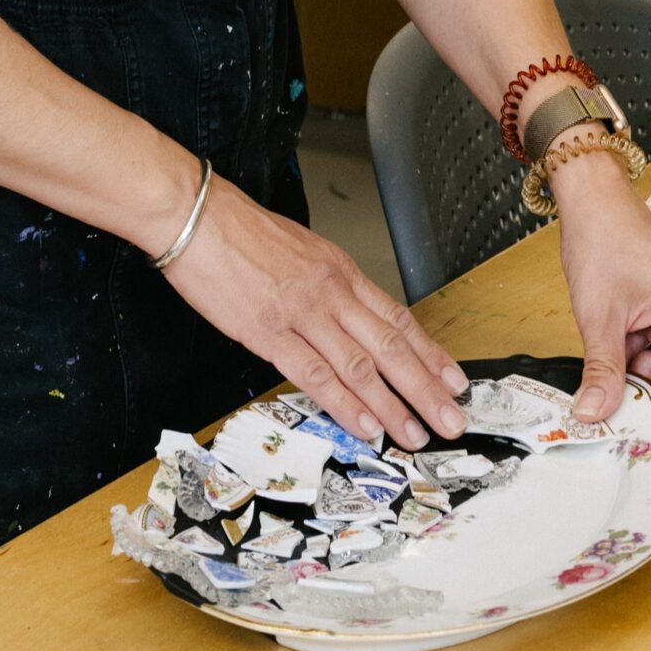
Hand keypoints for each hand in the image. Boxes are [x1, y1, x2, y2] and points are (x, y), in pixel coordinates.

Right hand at [160, 173, 470, 449]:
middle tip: (452, 418)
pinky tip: (364, 425)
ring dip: (392, 406)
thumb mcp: (300, 249)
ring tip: (415, 434)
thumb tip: (347, 315)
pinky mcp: (268, 332)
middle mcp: (330, 292)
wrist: (197, 216)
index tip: (453, 379)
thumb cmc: (240, 230)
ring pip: (360, 366)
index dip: (429, 353)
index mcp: (340, 270)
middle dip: (426, 388)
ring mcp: (302, 313)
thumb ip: (327, 284)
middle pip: (390, 346)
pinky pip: (315, 374)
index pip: (397, 318)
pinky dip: (343, 404)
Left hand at [551, 152, 650, 424]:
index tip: (646, 442)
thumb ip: (602, 372)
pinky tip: (610, 345)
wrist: (595, 198)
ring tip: (602, 362)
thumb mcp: (597, 317)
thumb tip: (594, 415)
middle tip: (608, 410)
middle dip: (645, 394)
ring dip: (635, 371)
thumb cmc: (602, 241)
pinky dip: (635, 352)